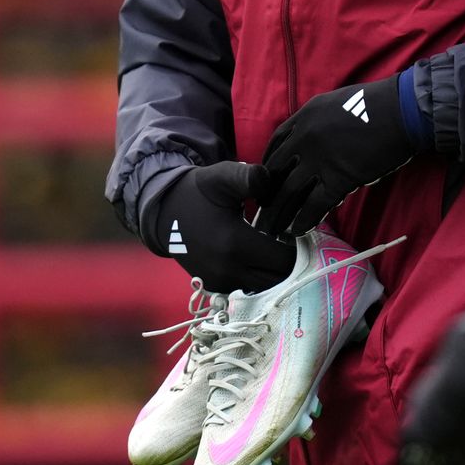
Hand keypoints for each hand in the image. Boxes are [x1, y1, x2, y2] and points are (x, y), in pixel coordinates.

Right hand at [143, 161, 296, 293]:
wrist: (166, 213)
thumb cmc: (199, 192)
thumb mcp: (223, 176)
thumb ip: (251, 177)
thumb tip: (273, 183)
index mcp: (234, 243)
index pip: (283, 259)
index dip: (298, 248)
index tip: (299, 233)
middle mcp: (228, 270)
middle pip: (277, 278)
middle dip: (290, 263)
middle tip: (293, 243)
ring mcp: (220, 282)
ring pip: (264, 287)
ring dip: (275, 272)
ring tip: (277, 249)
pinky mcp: (215, 286)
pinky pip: (247, 288)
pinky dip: (258, 276)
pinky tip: (259, 257)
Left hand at [256, 74, 418, 237]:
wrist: (402, 111)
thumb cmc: (376, 105)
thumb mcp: (335, 103)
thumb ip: (317, 123)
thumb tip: (311, 144)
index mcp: (304, 117)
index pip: (275, 146)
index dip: (267, 168)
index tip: (266, 183)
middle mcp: (305, 138)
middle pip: (275, 172)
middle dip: (267, 196)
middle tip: (263, 213)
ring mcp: (320, 159)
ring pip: (289, 192)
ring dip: (280, 214)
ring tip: (274, 229)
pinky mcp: (339, 178)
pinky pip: (315, 204)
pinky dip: (305, 219)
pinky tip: (299, 229)